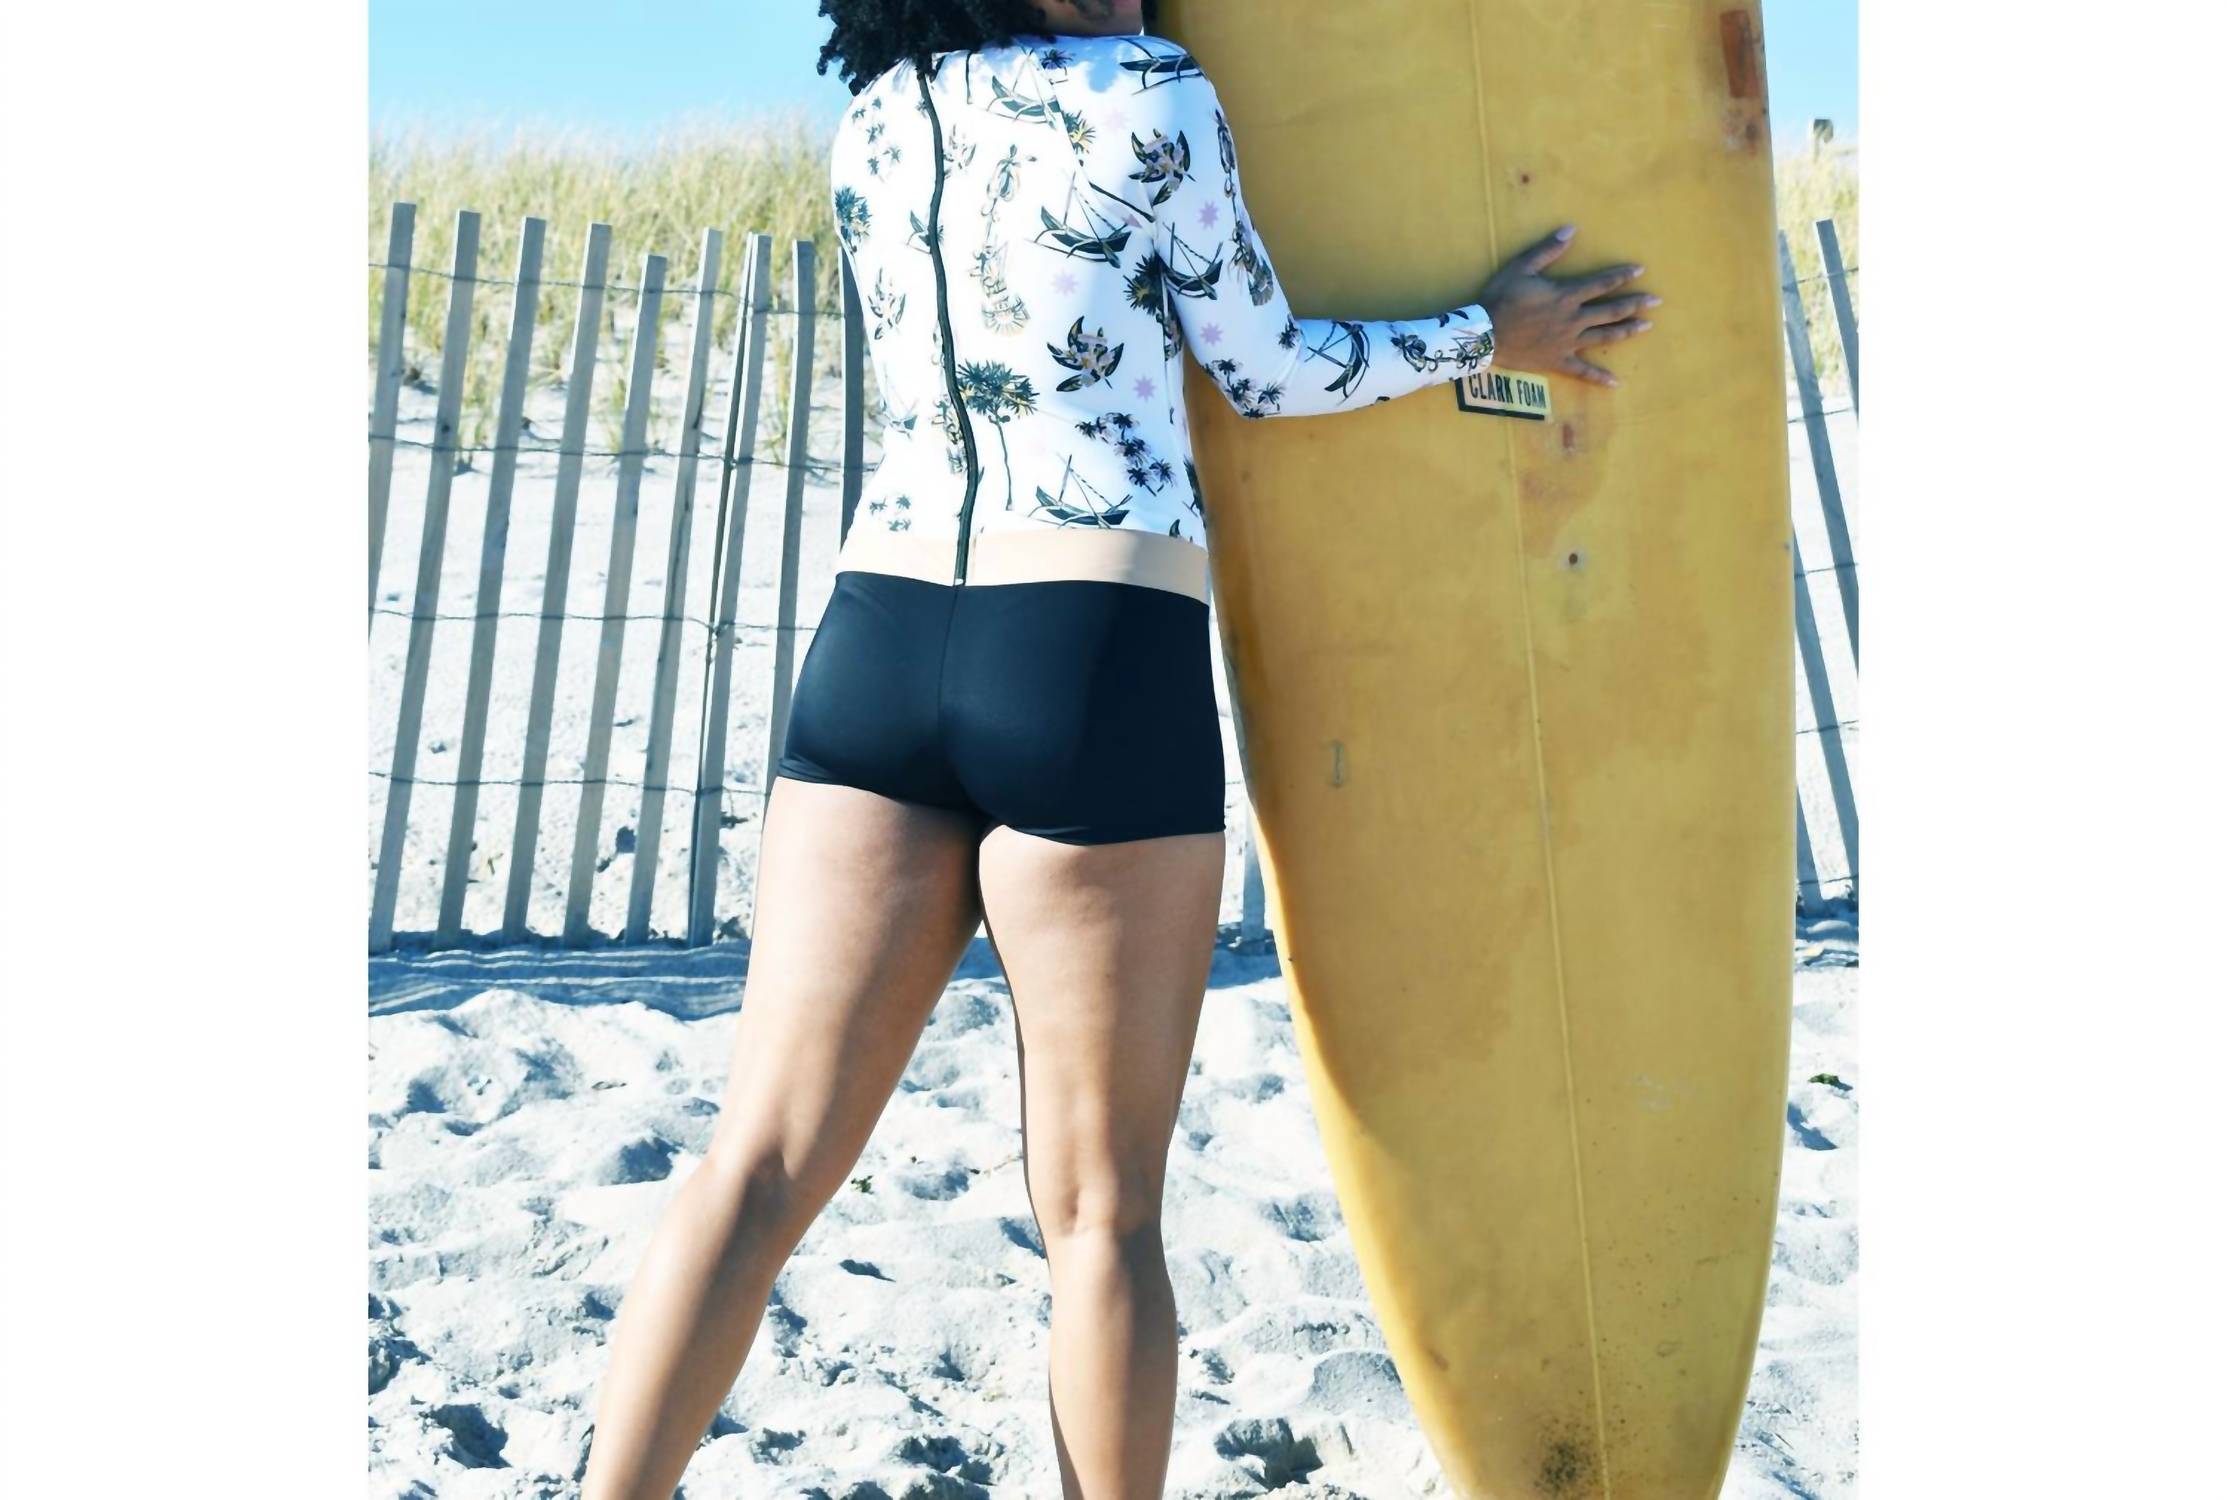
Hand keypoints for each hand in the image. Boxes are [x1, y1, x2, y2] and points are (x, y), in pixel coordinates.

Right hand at [1479, 224, 1659, 388]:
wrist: (1484, 335)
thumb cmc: (1499, 298)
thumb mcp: (1521, 267)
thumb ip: (1547, 250)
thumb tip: (1571, 230)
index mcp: (1566, 295)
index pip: (1602, 283)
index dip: (1623, 275)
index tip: (1640, 270)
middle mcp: (1573, 319)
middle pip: (1612, 310)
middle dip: (1636, 303)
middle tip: (1657, 301)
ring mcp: (1568, 342)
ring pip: (1604, 336)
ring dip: (1627, 330)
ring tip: (1647, 326)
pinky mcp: (1558, 361)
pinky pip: (1583, 371)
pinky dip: (1599, 377)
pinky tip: (1615, 382)